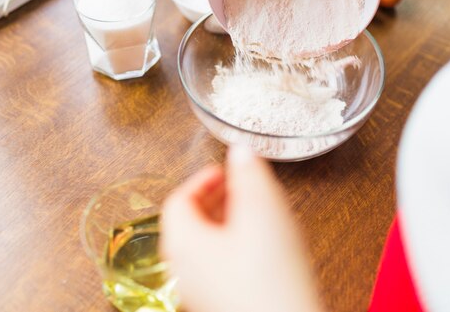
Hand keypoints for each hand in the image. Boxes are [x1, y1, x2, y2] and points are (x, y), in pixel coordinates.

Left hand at [161, 146, 322, 311]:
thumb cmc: (271, 281)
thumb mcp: (263, 210)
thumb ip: (249, 173)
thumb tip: (241, 151)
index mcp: (184, 243)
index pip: (178, 200)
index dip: (201, 178)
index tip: (223, 170)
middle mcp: (184, 269)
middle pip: (188, 223)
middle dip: (214, 197)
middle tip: (237, 185)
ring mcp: (200, 290)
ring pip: (203, 245)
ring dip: (224, 219)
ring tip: (251, 209)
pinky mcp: (219, 302)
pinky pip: (217, 265)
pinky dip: (231, 243)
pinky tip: (259, 243)